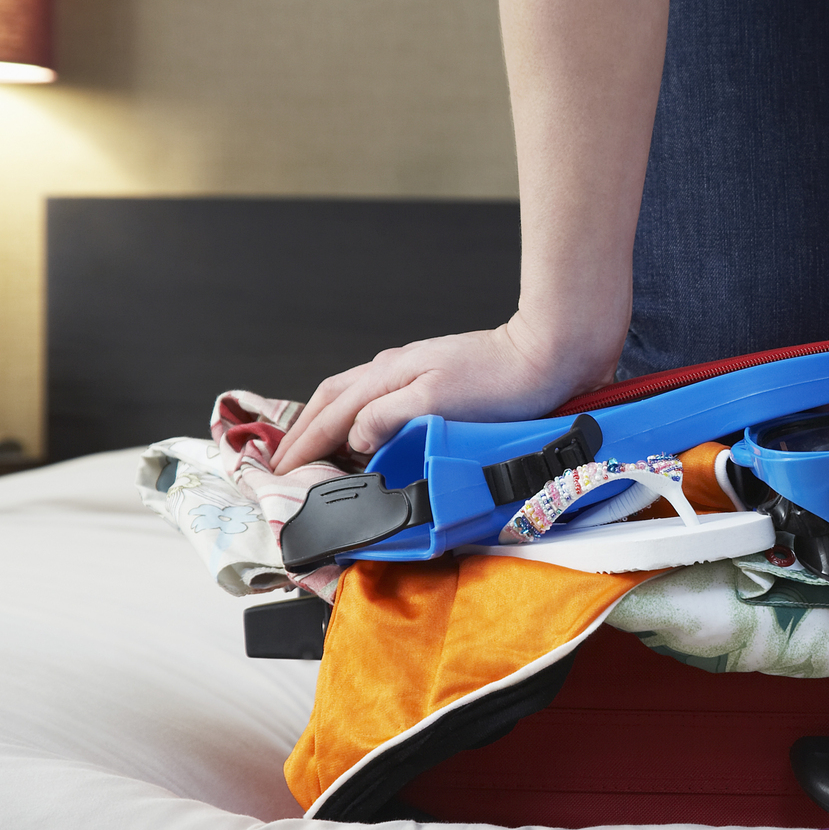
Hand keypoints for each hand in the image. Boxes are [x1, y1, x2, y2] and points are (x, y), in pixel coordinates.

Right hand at [269, 320, 617, 474]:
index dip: (303, 447)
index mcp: (387, 375)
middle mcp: (392, 369)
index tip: (280, 474)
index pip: (330, 416)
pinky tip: (365, 431)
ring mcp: (412, 371)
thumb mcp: (437, 401)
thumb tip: (351, 436)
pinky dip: (357, 417)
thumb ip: (388, 417)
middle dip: (303, 432)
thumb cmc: (502, 380)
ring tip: (313, 449)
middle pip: (331, 400)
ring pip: (351, 396)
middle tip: (283, 463)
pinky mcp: (433, 378)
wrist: (548, 355)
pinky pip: (377, 399)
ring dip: (326, 422)